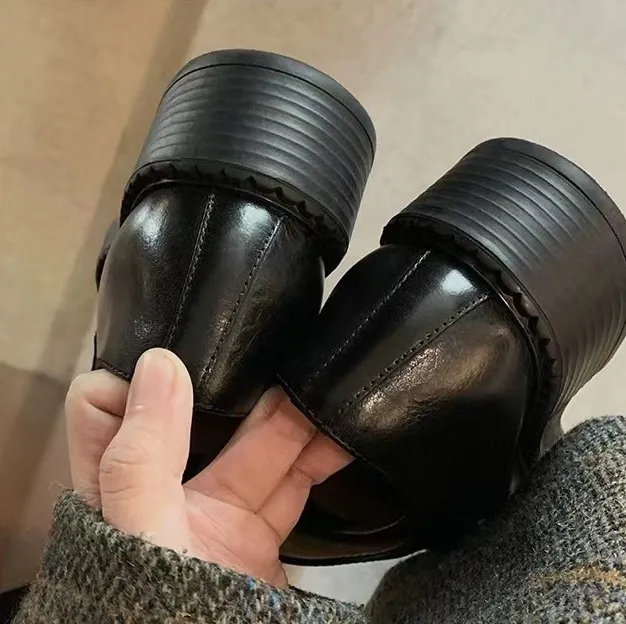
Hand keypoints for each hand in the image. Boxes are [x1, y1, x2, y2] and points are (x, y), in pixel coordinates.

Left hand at [65, 348, 351, 586]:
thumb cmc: (153, 614)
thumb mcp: (139, 536)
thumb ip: (141, 456)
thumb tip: (156, 366)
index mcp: (118, 490)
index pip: (107, 413)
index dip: (133, 376)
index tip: (176, 350)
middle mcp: (163, 498)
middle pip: (199, 424)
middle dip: (241, 393)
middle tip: (279, 361)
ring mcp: (213, 519)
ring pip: (254, 450)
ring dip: (290, 422)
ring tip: (323, 394)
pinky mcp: (255, 540)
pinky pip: (289, 486)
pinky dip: (316, 461)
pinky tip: (339, 438)